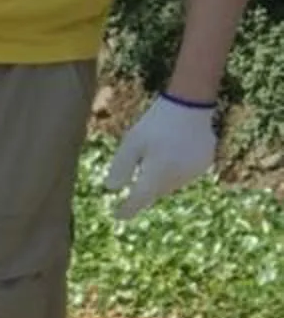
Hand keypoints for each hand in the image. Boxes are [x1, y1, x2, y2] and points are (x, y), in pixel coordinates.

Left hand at [105, 96, 215, 221]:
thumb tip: (111, 189)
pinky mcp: (204, 164)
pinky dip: (176, 171)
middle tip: (137, 175)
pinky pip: (185, 175)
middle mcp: (177, 178)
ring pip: (171, 185)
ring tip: (159, 156)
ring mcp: (194, 172)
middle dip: (144, 189)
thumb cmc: (156, 122)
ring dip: (160, 180)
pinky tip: (174, 152)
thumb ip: (120, 167)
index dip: (127, 209)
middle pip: (155, 192)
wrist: (191, 103)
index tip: (118, 215)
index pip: (139, 200)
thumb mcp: (131, 142)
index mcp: (157, 174)